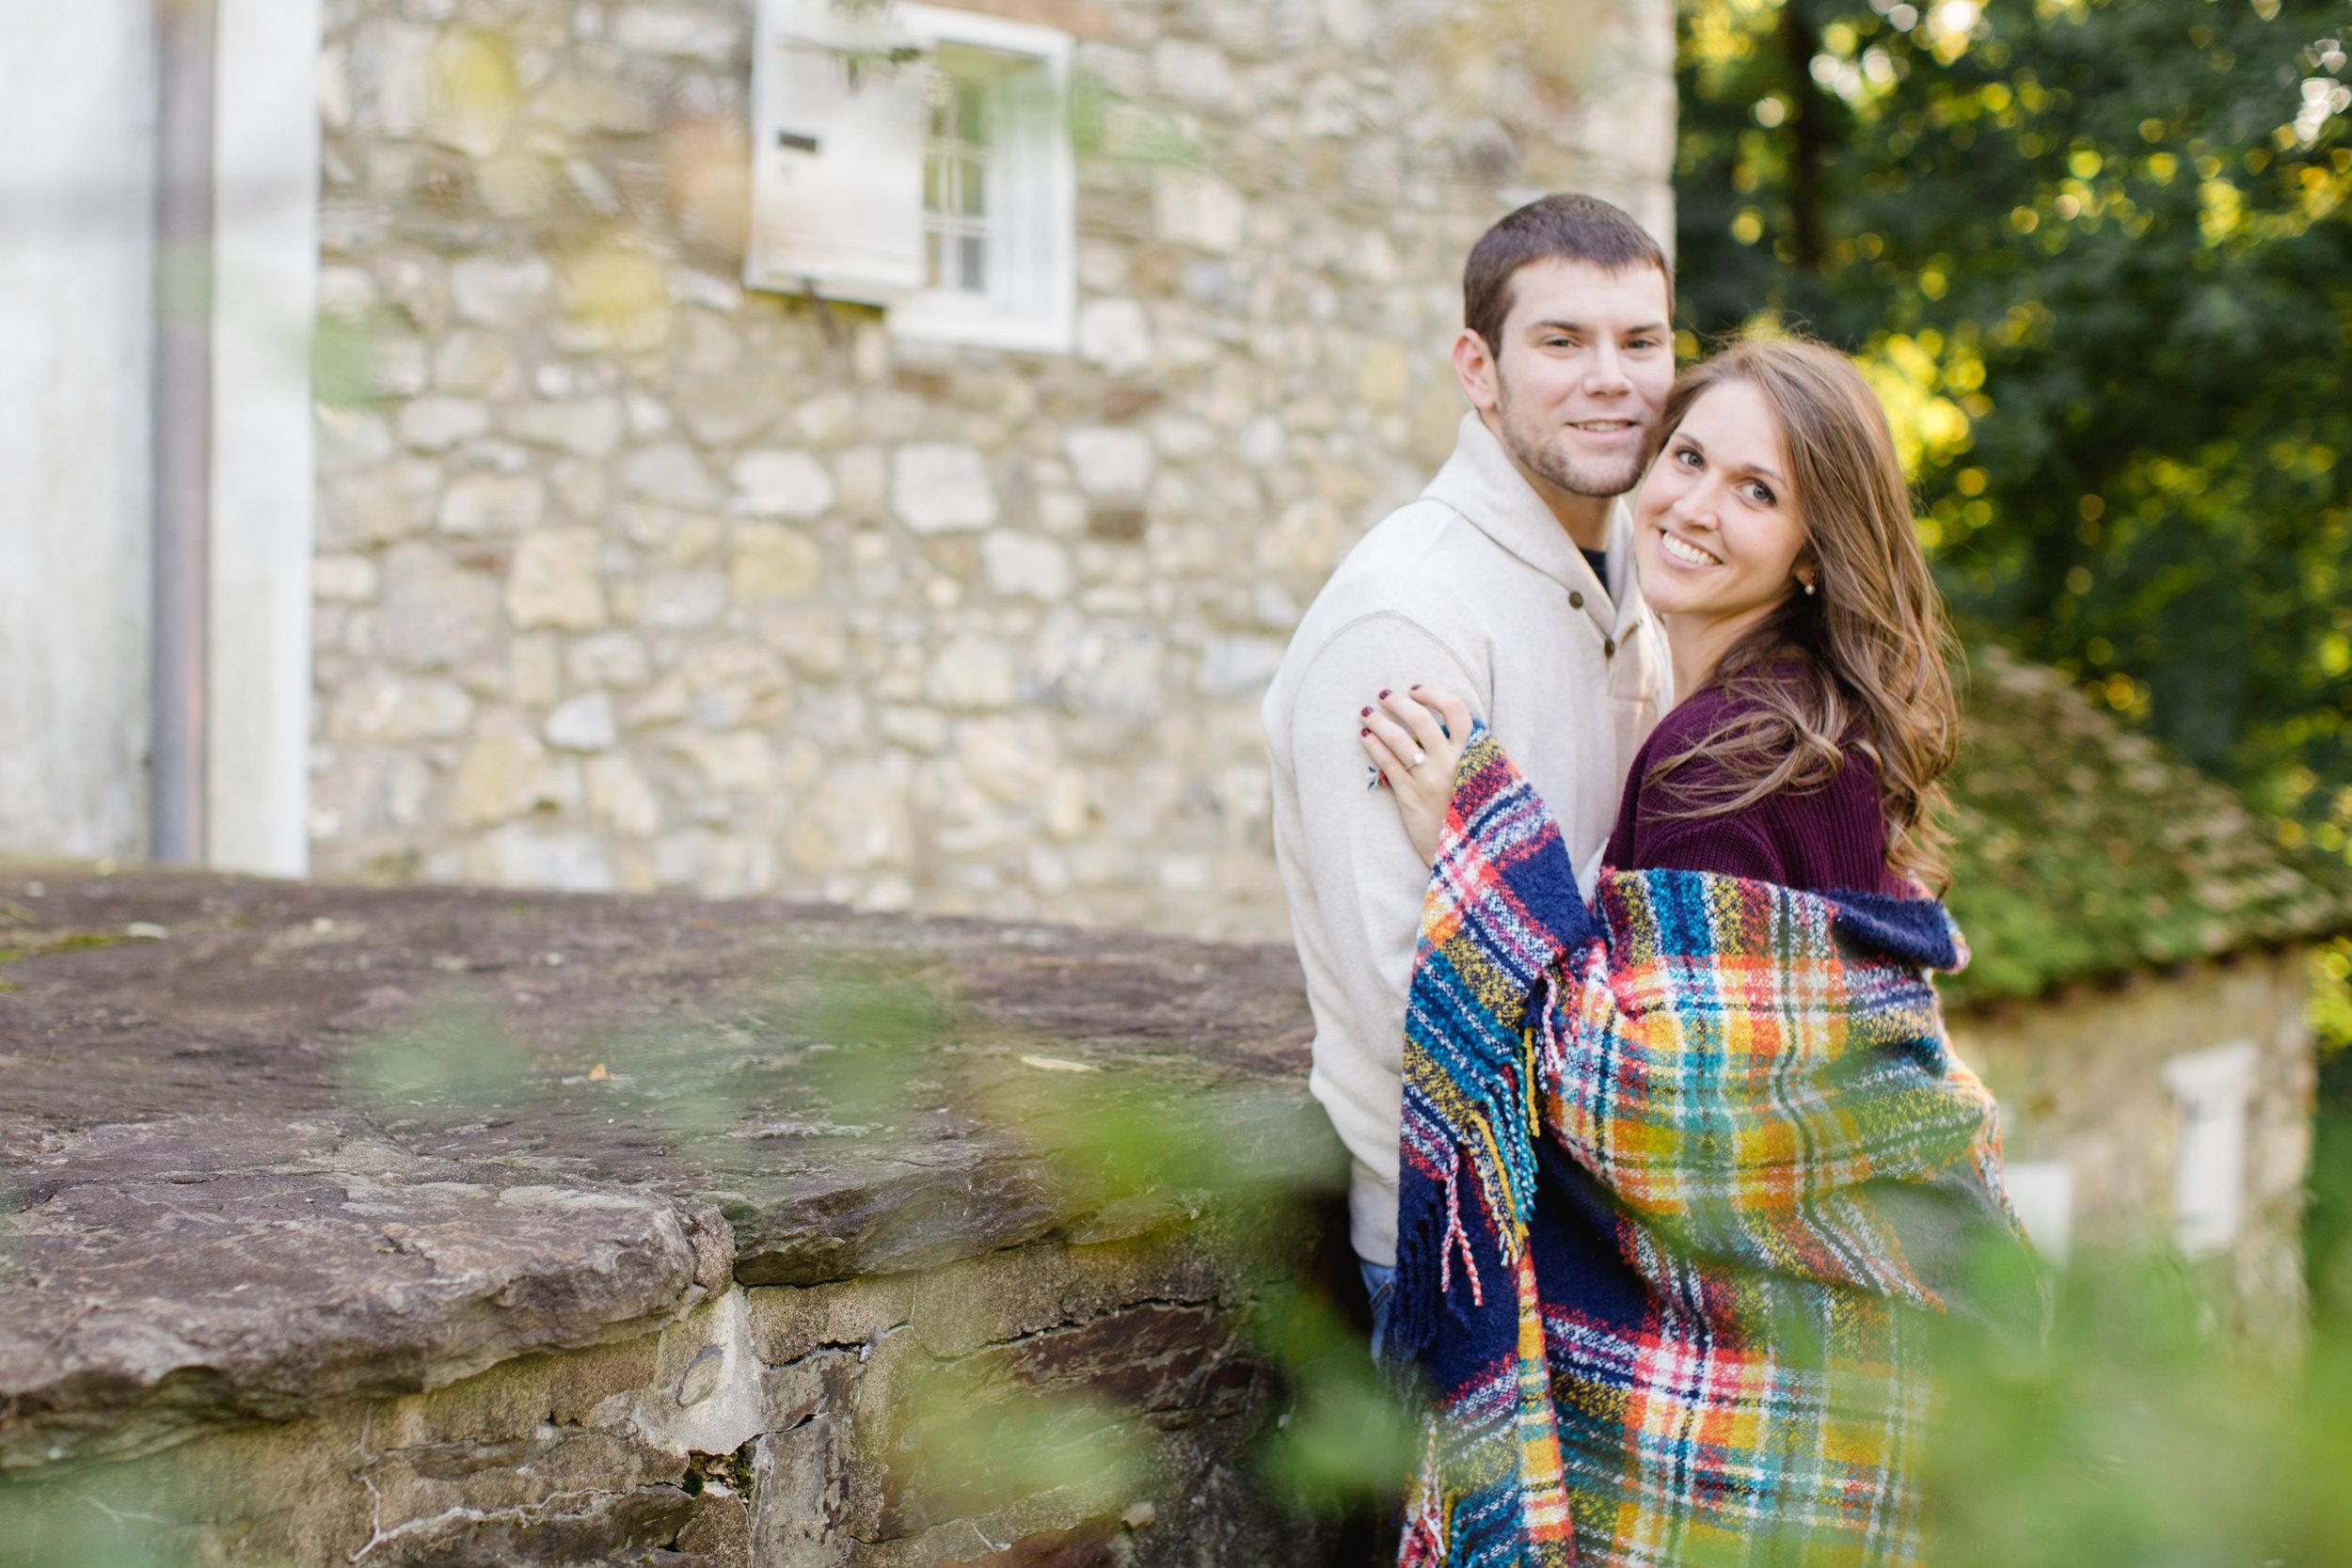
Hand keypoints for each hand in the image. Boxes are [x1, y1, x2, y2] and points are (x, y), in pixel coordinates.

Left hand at [1357, 685, 1473, 865]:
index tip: (1416, 690)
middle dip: (1398, 702)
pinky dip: (1374, 745)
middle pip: (1421, 719)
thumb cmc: (1475, 811)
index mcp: (1474, 754)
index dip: (1434, 694)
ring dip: (1378, 720)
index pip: (1457, 710)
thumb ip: (1472, 750)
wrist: (1470, 854)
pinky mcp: (1411, 797)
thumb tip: (1449, 724)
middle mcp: (1452, 763)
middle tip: (1384, 695)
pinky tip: (1364, 735)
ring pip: (1398, 738)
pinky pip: (1387, 763)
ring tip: (1366, 712)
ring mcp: (1430, 779)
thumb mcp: (1487, 777)